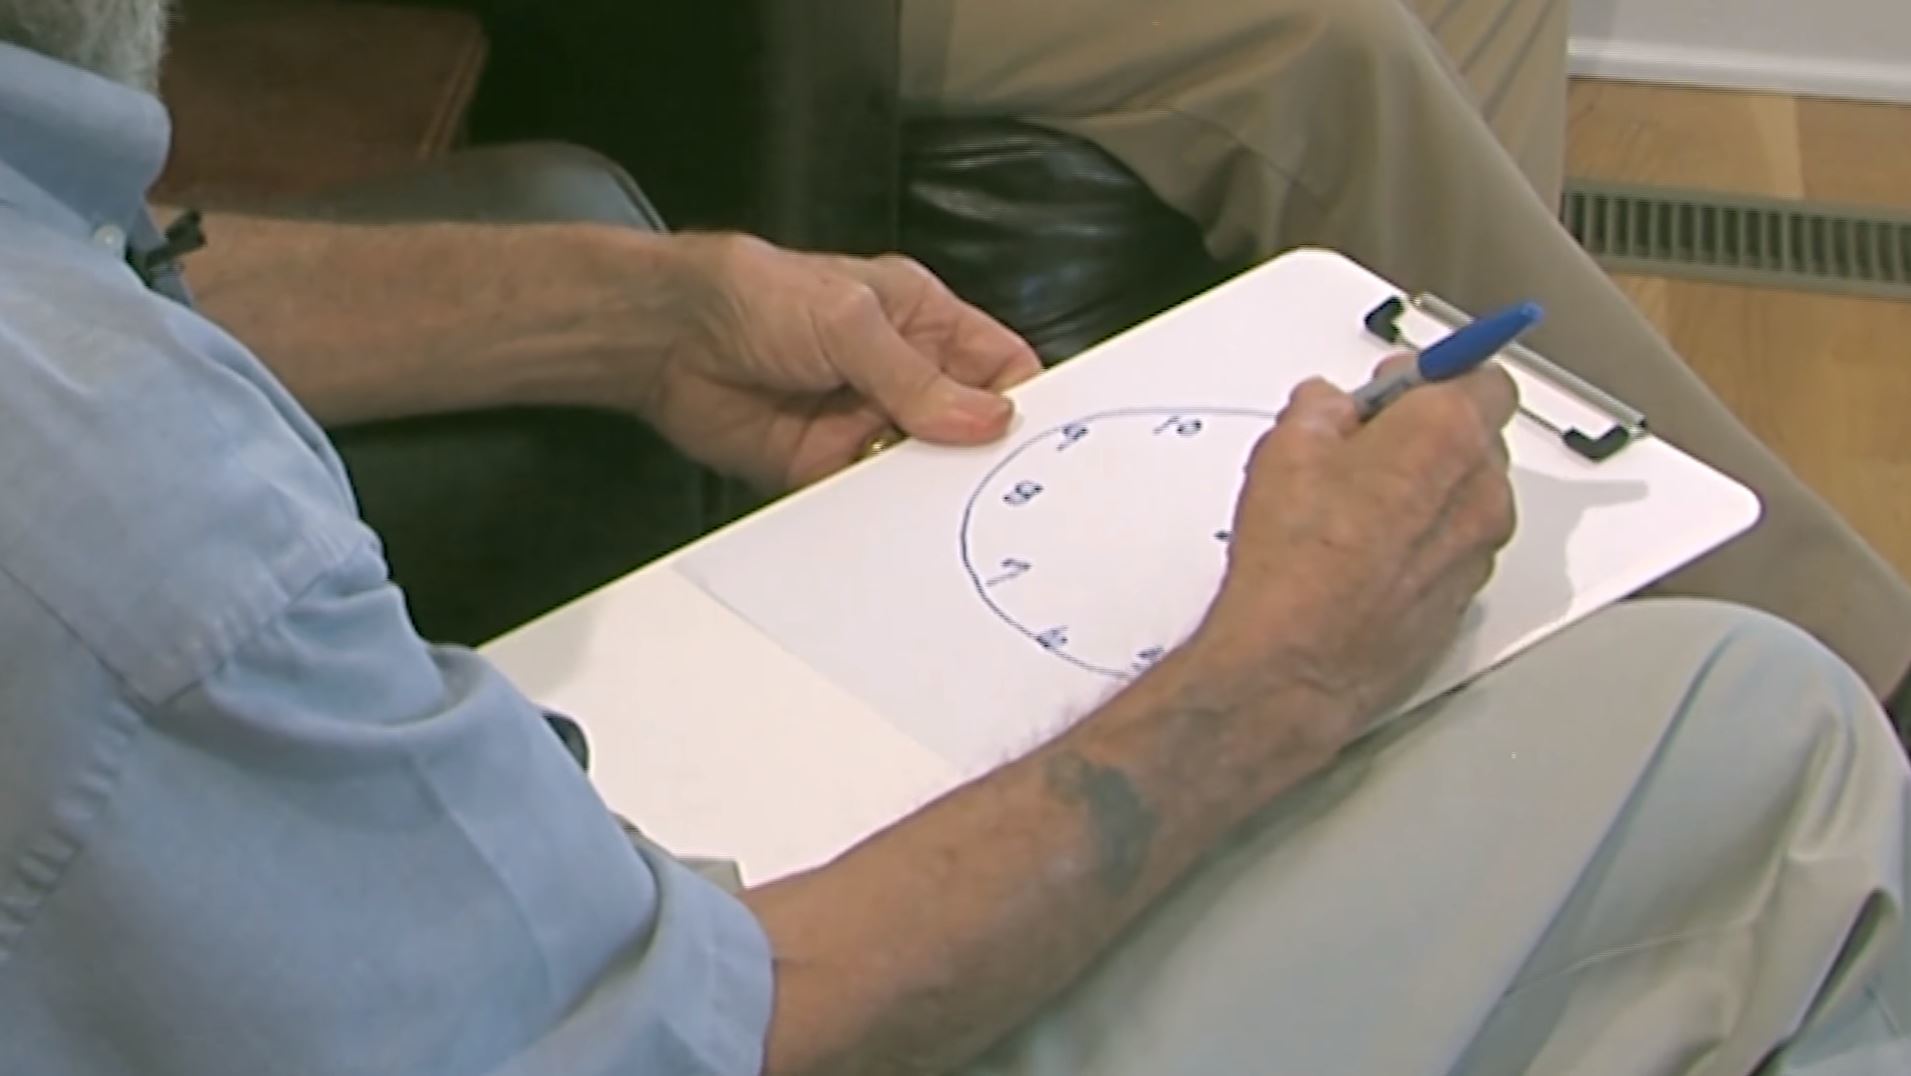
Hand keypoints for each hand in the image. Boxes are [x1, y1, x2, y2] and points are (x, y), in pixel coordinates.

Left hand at [628, 234, 1041, 489]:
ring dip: (936, 493)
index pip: (999, 367)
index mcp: (923, 323)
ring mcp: (868, 427)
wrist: (669, 337)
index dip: (1027, 401)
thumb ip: (915, 377)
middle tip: (1007, 493)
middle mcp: (904, 378)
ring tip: (954, 513)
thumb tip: (987, 418)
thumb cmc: (756, 295)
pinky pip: (871, 503)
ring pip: (924, 472)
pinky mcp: (829, 470)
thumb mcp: (849, 321)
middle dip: (987, 458)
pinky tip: (900, 530)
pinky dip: (886, 520)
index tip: (1045, 442)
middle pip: (970, 428)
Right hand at [1185, 359, 1518, 751]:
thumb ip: (1321, 408)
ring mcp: (1479, 548)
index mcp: (1447, 433)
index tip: (1402, 381)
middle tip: (1366, 442)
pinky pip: (1456, 549)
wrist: (1298, 660)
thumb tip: (1327, 406)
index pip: (1483, 374)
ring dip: (1430, 490)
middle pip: (1479, 435)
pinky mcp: (1466, 598)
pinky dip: (1426, 542)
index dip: (1438, 374)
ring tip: (1358, 506)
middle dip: (1430, 431)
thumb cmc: (1297, 561)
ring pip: (1470, 495)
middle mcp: (1481, 489)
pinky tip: (1367, 554)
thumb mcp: (1286, 448)